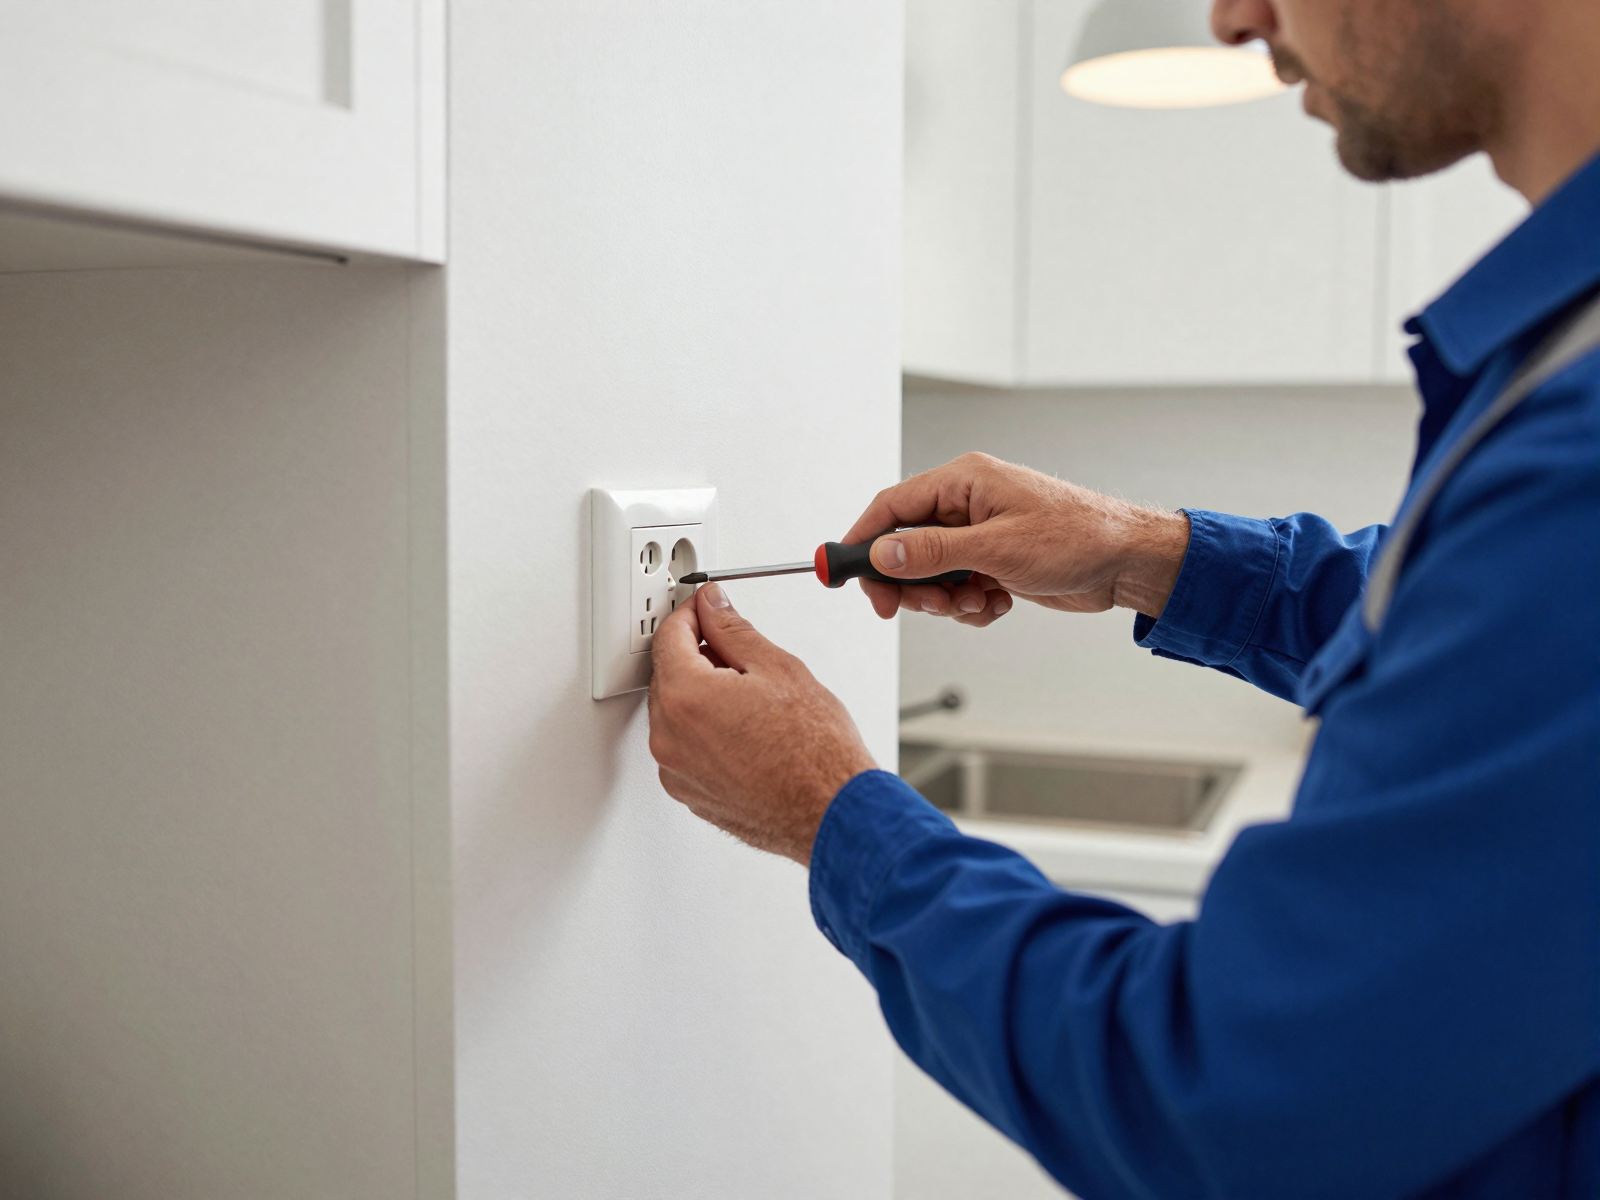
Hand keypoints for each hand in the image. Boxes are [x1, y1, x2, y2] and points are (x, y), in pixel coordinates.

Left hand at [648, 584, 876, 866]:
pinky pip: (686, 749)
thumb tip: (714, 608)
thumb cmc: (816, 752)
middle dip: (696, 655)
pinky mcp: (691, 795)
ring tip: (750, 696)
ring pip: (675, 714)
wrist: (832, 812)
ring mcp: (677, 772)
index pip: (668, 637)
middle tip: (735, 650)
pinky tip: (744, 729)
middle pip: (667, 676)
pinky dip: (704, 732)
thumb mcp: (778, 668)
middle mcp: (669, 739)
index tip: (705, 607)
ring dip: (700, 695)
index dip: (689, 614)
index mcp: (686, 698)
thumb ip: (733, 631)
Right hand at [842, 452, 1190, 625]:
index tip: (844, 573)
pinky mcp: (994, 561)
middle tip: (920, 607)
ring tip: (977, 602)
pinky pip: (958, 588)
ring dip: (946, 599)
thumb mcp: (995, 548)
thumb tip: (882, 554)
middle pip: (906, 545)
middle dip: (911, 583)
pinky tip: (998, 602)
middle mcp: (967, 503)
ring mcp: (980, 533)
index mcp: (963, 480)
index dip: (863, 540)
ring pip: (931, 574)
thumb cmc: (1077, 537)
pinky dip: (971, 605)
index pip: (892, 506)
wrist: (1126, 562)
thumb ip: (932, 553)